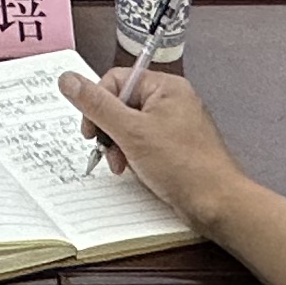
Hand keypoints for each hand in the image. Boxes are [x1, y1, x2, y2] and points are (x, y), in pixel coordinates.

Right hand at [55, 66, 251, 234]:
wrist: (217, 204)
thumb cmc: (184, 166)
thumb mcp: (131, 132)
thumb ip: (97, 105)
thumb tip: (69, 80)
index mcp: (166, 87)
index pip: (116, 80)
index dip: (97, 103)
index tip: (91, 128)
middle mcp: (172, 101)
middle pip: (122, 103)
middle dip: (109, 129)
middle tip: (106, 148)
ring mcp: (175, 125)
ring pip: (130, 126)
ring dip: (119, 145)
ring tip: (122, 164)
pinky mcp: (175, 148)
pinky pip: (143, 143)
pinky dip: (133, 155)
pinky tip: (134, 170)